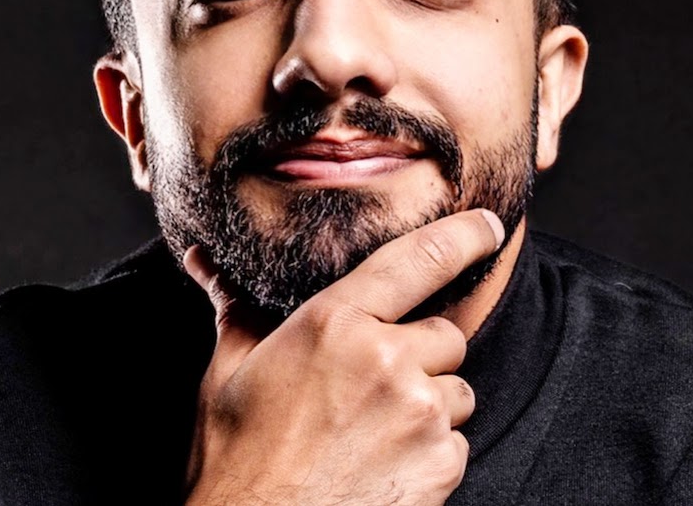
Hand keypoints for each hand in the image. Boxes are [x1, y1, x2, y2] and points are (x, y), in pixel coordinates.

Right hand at [183, 208, 504, 505]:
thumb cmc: (236, 459)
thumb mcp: (229, 371)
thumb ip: (237, 307)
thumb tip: (203, 258)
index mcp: (334, 322)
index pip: (418, 258)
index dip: (463, 234)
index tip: (489, 225)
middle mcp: (386, 360)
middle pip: (446, 333)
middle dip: (422, 352)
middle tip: (374, 382)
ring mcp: (418, 414)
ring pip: (455, 390)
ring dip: (428, 403)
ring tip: (374, 429)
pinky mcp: (438, 467)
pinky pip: (456, 441)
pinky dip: (431, 450)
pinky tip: (385, 464)